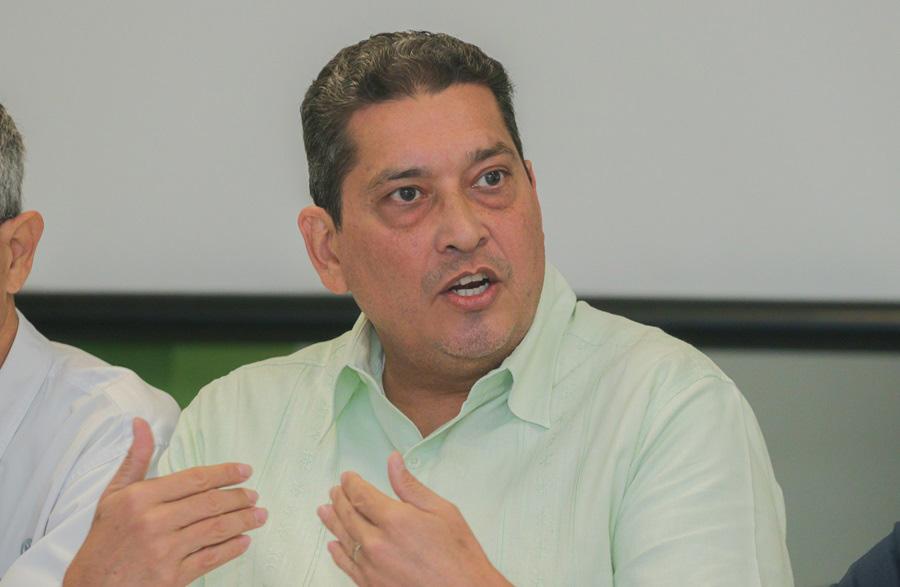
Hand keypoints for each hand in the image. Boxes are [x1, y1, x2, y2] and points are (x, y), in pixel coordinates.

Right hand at [63, 418, 266, 586]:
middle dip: (239, 498)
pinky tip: (244, 541)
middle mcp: (153, 522)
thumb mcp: (113, 495)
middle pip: (209, 504)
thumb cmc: (105, 539)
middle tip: (254, 495)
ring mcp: (164, 551)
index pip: (194, 479)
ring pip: (215, 530)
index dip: (225, 473)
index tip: (245, 471)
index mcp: (140, 498)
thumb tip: (141, 423)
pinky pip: (210, 559)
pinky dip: (231, 549)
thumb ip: (135, 459)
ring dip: (243, 521)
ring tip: (259, 515)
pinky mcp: (171, 578)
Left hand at [317, 452, 510, 586]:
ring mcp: (373, 568)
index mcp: (395, 520)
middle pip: (348, 516)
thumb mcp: (442, 511)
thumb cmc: (459, 557)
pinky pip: (348, 566)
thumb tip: (394, 463)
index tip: (347, 477)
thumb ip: (411, 487)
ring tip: (325, 511)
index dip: (351, 483)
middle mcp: (378, 544)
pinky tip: (334, 546)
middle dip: (339, 500)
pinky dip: (338, 553)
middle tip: (334, 491)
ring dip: (333, 522)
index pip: (361, 495)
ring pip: (344, 540)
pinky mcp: (372, 586)